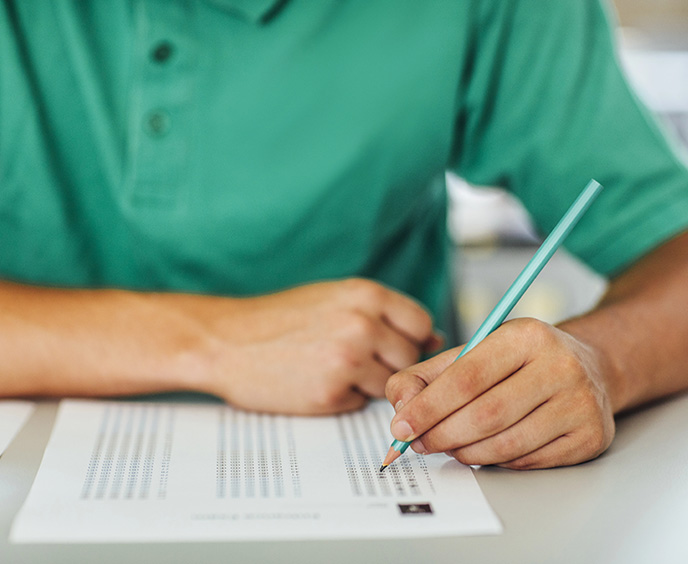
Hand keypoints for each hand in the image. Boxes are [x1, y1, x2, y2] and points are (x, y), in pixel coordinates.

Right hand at [199, 279, 440, 414]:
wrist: (225, 341)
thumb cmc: (279, 319)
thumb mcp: (335, 298)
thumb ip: (382, 314)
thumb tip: (432, 338)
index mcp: (365, 295)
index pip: (422, 324)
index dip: (411, 339)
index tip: (394, 345)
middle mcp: (362, 325)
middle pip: (409, 358)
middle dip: (389, 363)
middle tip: (355, 359)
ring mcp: (348, 361)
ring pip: (389, 384)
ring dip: (368, 382)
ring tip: (332, 368)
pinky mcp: (331, 394)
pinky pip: (360, 402)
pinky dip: (345, 397)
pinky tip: (316, 382)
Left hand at [384, 318, 613, 468]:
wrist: (591, 367)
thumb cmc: (523, 362)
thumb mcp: (478, 351)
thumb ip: (430, 375)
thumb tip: (400, 406)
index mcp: (526, 336)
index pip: (467, 378)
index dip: (428, 407)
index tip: (402, 426)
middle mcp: (560, 366)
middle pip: (485, 415)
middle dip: (442, 435)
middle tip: (420, 443)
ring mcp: (580, 403)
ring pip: (505, 445)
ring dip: (467, 453)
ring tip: (452, 446)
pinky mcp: (590, 436)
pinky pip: (528, 461)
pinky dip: (498, 462)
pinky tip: (488, 449)